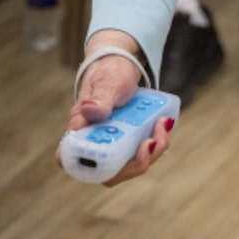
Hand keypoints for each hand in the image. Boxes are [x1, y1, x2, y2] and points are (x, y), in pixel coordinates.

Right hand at [56, 31, 173, 187]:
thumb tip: (90, 111)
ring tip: (163, 123)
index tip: (115, 156)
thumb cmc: (108, 73)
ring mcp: (114, 146)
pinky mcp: (130, 143)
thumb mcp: (107, 84)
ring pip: (131, 165)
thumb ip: (100, 99)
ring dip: (153, 151)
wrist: (122, 66)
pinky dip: (157, 142)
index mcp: (78, 134)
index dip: (91, 169)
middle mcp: (94, 145)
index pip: (73, 163)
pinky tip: (164, 123)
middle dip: (137, 162)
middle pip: (111, 172)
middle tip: (151, 141)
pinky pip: (143, 152)